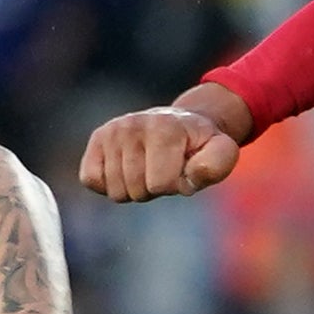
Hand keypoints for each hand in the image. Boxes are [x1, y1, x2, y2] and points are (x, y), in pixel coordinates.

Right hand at [79, 99, 244, 201]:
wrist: (180, 123)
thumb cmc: (200, 144)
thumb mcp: (222, 151)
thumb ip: (216, 164)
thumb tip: (191, 177)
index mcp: (164, 128)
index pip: (161, 184)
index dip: (176, 186)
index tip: (184, 170)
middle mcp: (133, 125)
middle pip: (137, 191)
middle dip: (154, 189)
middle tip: (164, 169)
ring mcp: (112, 131)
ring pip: (115, 191)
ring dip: (134, 189)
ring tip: (148, 168)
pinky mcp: (97, 139)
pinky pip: (91, 180)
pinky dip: (108, 184)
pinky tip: (126, 169)